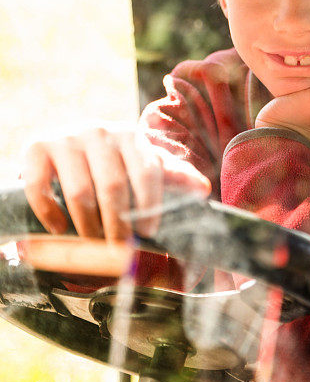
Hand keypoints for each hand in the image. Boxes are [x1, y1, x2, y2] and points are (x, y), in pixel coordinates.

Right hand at [21, 124, 210, 239]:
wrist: (63, 153)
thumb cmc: (111, 165)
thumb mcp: (141, 168)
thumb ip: (171, 177)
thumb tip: (202, 188)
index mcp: (131, 137)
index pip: (147, 172)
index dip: (149, 208)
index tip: (146, 235)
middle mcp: (99, 131)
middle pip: (113, 187)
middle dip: (117, 226)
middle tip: (117, 250)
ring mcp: (66, 137)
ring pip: (80, 191)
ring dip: (86, 226)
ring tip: (92, 244)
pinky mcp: (36, 147)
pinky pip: (41, 187)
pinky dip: (50, 215)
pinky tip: (58, 230)